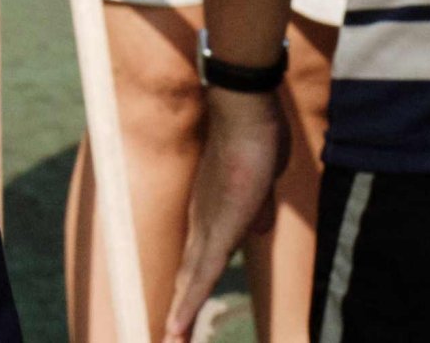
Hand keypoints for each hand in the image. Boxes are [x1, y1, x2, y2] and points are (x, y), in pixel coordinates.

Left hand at [163, 82, 286, 342]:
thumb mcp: (261, 180)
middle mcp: (202, 222)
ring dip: (179, 317)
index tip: (181, 315)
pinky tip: (174, 329)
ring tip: (168, 342)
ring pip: (189, 283)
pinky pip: (201, 278)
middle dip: (179, 310)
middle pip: (188, 276)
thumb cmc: (256, 136)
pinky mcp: (218, 230)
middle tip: (169, 338)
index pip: (198, 259)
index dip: (191, 288)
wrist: (245, 109)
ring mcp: (208, 227)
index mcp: (212, 213)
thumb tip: (260, 227)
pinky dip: (186, 306)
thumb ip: (259, 207)